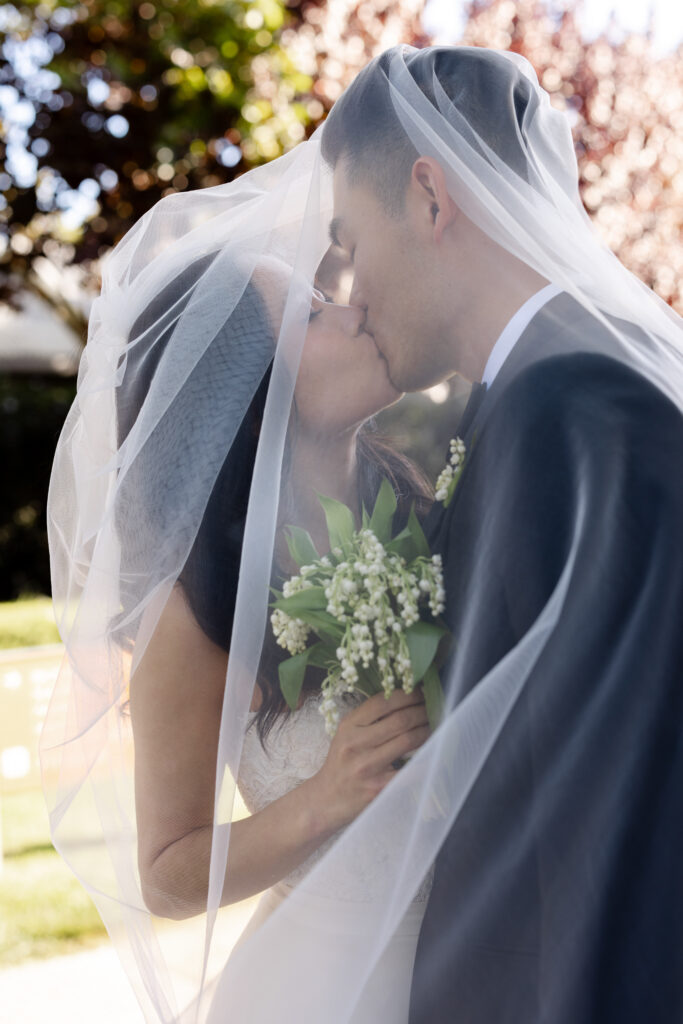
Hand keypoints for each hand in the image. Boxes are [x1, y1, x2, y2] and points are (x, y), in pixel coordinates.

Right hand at [307, 689, 430, 834]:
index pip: (382, 702)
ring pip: (408, 740)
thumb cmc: (341, 763)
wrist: (326, 800)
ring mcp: (367, 766)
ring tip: (435, 725)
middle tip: (434, 708)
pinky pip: (410, 769)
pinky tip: (433, 752)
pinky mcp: (379, 787)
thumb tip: (405, 701)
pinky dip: (426, 758)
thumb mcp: (346, 735)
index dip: (407, 695)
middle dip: (422, 711)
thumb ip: (369, 719)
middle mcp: (356, 744)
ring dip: (427, 730)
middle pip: (400, 720)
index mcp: (348, 726)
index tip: (421, 692)